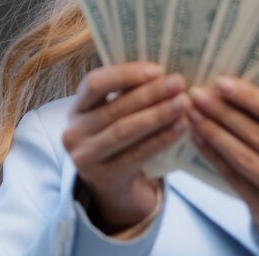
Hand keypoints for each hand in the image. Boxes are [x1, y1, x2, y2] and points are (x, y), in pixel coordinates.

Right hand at [61, 62, 189, 232]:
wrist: (115, 190)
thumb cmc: (120, 141)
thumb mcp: (116, 116)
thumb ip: (129, 94)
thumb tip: (163, 71)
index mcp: (77, 109)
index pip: (94, 84)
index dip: (125, 74)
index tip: (157, 69)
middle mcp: (74, 133)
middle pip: (115, 107)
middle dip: (151, 93)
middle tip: (179, 83)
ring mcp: (85, 158)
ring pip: (125, 130)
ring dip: (158, 114)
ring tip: (184, 103)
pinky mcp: (104, 178)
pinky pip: (137, 154)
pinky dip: (161, 139)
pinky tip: (181, 127)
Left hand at [188, 76, 258, 249]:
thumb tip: (233, 90)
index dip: (251, 98)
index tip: (221, 82)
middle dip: (224, 112)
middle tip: (197, 95)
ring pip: (244, 157)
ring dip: (214, 132)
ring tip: (193, 114)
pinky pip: (234, 178)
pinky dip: (213, 156)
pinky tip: (198, 138)